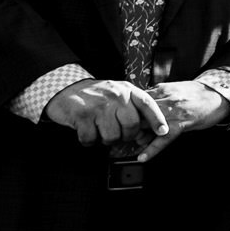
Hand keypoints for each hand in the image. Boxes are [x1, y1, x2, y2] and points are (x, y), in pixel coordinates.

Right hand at [46, 79, 167, 147]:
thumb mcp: (118, 93)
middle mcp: (116, 96)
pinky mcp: (83, 116)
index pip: (148, 104)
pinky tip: (86, 131)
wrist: (66, 89)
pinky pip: (91, 140)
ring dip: (105, 140)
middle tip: (117, 134)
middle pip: (131, 126)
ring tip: (99, 130)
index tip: (163, 131)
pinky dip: (89, 141)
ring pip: (112, 136)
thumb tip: (145, 131)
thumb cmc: (96, 95)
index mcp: (127, 90)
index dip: (157, 119)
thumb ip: (132, 107)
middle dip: (125, 136)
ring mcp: (99, 106)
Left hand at [133, 79, 229, 159]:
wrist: (217, 95)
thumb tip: (140, 107)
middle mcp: (164, 99)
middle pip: (138, 114)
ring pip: (146, 126)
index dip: (128, 112)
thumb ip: (157, 96)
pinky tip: (142, 157)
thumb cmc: (196, 94)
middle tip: (127, 134)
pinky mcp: (181, 123)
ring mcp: (172, 112)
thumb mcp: (173, 89)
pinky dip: (151, 149)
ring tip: (135, 143)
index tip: (124, 120)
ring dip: (138, 137)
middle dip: (130, 126)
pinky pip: (163, 139)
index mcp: (161, 89)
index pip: (135, 101)